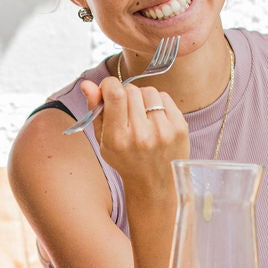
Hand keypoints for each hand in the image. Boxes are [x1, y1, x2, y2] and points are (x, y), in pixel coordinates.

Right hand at [85, 75, 188, 203]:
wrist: (155, 184)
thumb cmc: (126, 160)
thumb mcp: (103, 141)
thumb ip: (95, 110)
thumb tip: (87, 84)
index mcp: (118, 139)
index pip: (115, 94)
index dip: (109, 84)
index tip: (108, 89)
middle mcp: (141, 135)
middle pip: (131, 90)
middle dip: (125, 94)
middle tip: (125, 109)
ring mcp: (163, 131)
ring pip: (148, 91)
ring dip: (141, 97)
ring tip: (141, 114)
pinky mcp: (180, 127)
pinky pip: (165, 97)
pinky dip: (157, 102)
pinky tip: (154, 117)